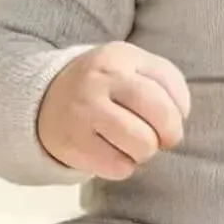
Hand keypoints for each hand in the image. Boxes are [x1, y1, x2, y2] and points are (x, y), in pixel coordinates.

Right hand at [38, 41, 190, 180]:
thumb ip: (163, 81)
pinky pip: (118, 166)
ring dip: (146, 151)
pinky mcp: (73, 142)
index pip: (170, 81)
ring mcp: (84, 110)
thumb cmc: (104, 86)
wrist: (43, 100)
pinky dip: (124, 166)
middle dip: (171, 132)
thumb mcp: (130, 67)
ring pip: (142, 143)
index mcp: (121, 56)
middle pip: (161, 113)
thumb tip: (180, 116)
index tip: (174, 115)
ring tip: (136, 145)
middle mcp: (101, 79)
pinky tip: (113, 153)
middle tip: (163, 139)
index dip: (181, 106)